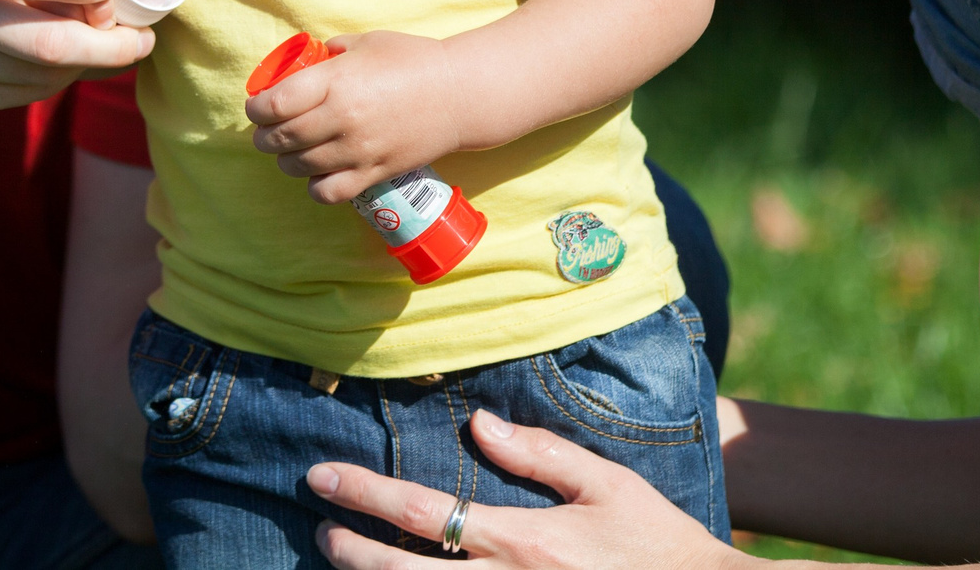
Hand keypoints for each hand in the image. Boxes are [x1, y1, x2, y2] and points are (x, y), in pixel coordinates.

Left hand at [243, 30, 462, 203]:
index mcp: (336, 81)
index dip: (255, 109)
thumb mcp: (366, 42)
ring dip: (285, 160)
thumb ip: (331, 51)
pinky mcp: (373, 173)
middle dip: (264, 136)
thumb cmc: (413, 60)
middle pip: (279, 138)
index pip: (274, 105)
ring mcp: (357, 150)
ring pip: (298, 167)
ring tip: (291, 150)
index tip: (256, 107)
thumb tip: (306, 61)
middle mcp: (342, 118)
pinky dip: (314, 186)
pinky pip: (328, 192)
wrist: (459, 94)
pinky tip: (317, 172)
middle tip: (267, 130)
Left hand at [308, 411, 742, 568]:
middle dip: (351, 549)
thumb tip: (478, 423)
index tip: (323, 478)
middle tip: (321, 527)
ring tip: (342, 561)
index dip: (365, 494)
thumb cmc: (658, 542)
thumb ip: (540, 454)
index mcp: (525, 540)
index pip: (425, 512)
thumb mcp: (607, 485)